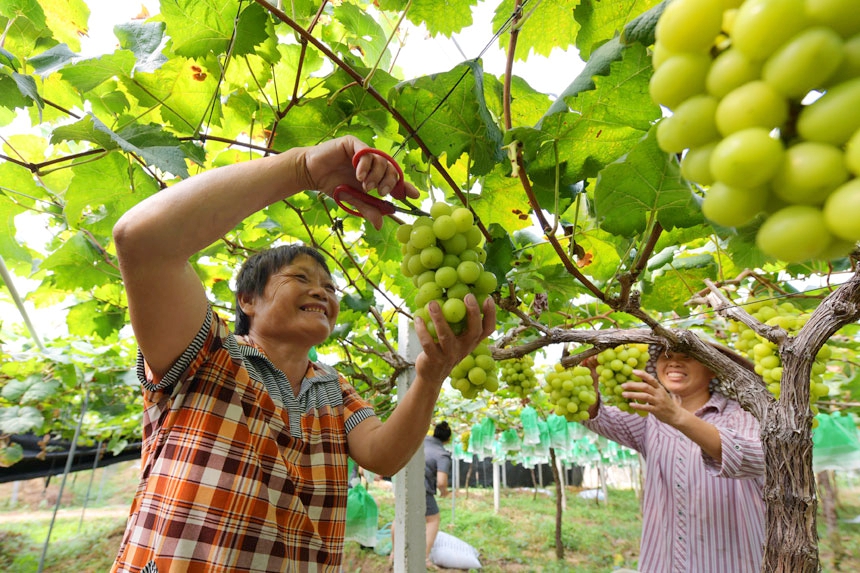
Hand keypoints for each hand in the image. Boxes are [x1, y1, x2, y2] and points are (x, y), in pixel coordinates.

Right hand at [300, 136, 419, 228]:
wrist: (311, 174)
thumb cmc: (332, 185)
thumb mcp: (353, 199)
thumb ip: (368, 208)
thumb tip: (380, 224)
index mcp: (374, 174)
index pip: (394, 178)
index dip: (406, 186)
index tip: (415, 195)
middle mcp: (372, 161)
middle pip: (391, 169)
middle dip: (389, 182)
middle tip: (381, 192)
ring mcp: (363, 151)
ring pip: (381, 160)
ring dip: (376, 175)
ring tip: (365, 185)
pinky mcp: (353, 143)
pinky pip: (366, 152)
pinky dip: (365, 166)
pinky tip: (359, 176)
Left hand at [413, 294, 495, 388]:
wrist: (432, 375)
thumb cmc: (445, 349)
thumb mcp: (457, 339)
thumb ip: (460, 322)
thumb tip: (456, 293)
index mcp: (471, 342)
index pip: (488, 329)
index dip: (491, 315)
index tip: (488, 298)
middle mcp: (464, 348)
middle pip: (473, 331)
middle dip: (473, 313)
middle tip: (468, 296)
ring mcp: (450, 355)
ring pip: (446, 336)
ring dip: (439, 318)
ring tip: (432, 303)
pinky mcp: (434, 359)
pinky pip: (428, 343)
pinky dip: (422, 330)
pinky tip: (418, 318)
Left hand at [621, 369, 682, 425]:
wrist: (676, 415)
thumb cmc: (665, 403)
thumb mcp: (660, 393)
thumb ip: (651, 387)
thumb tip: (638, 380)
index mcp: (659, 388)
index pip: (651, 379)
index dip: (642, 374)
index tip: (633, 371)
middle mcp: (659, 393)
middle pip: (645, 387)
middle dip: (633, 385)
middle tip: (623, 385)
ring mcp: (658, 402)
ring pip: (645, 396)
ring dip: (633, 395)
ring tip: (623, 394)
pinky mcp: (657, 410)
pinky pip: (646, 407)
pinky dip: (638, 406)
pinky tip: (630, 404)